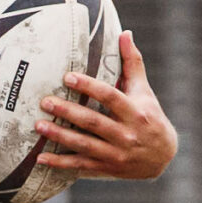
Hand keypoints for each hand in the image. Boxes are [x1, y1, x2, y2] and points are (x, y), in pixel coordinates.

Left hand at [36, 33, 178, 180]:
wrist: (163, 157)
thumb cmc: (150, 117)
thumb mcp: (144, 91)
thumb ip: (132, 64)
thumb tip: (124, 33)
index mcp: (135, 112)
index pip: (110, 97)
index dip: (89, 87)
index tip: (67, 77)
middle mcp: (126, 134)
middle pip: (93, 122)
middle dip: (68, 112)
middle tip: (45, 101)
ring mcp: (116, 154)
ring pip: (84, 145)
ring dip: (59, 136)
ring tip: (38, 125)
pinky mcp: (106, 168)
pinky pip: (80, 166)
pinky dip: (60, 163)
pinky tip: (40, 158)